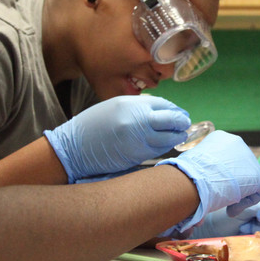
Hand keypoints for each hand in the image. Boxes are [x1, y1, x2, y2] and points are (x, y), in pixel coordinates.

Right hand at [45, 96, 189, 182]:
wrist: (73, 148)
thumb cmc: (92, 126)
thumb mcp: (114, 107)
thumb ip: (137, 108)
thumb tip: (160, 112)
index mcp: (131, 104)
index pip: (164, 105)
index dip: (175, 109)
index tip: (180, 113)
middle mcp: (137, 120)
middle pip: (171, 120)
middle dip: (181, 122)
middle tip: (185, 124)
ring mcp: (138, 139)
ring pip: (168, 138)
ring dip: (176, 137)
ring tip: (179, 135)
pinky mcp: (136, 156)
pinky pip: (158, 150)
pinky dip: (164, 147)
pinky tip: (165, 145)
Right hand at [157, 131, 259, 234]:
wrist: (195, 179)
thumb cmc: (186, 175)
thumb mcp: (191, 167)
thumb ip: (198, 172)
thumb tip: (192, 189)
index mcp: (220, 138)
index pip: (226, 157)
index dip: (221, 175)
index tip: (213, 187)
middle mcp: (237, 143)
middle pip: (239, 166)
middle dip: (232, 183)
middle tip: (221, 196)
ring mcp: (249, 158)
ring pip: (249, 179)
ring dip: (238, 193)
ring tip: (225, 205)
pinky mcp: (258, 175)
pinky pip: (258, 190)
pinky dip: (246, 202)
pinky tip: (231, 208)